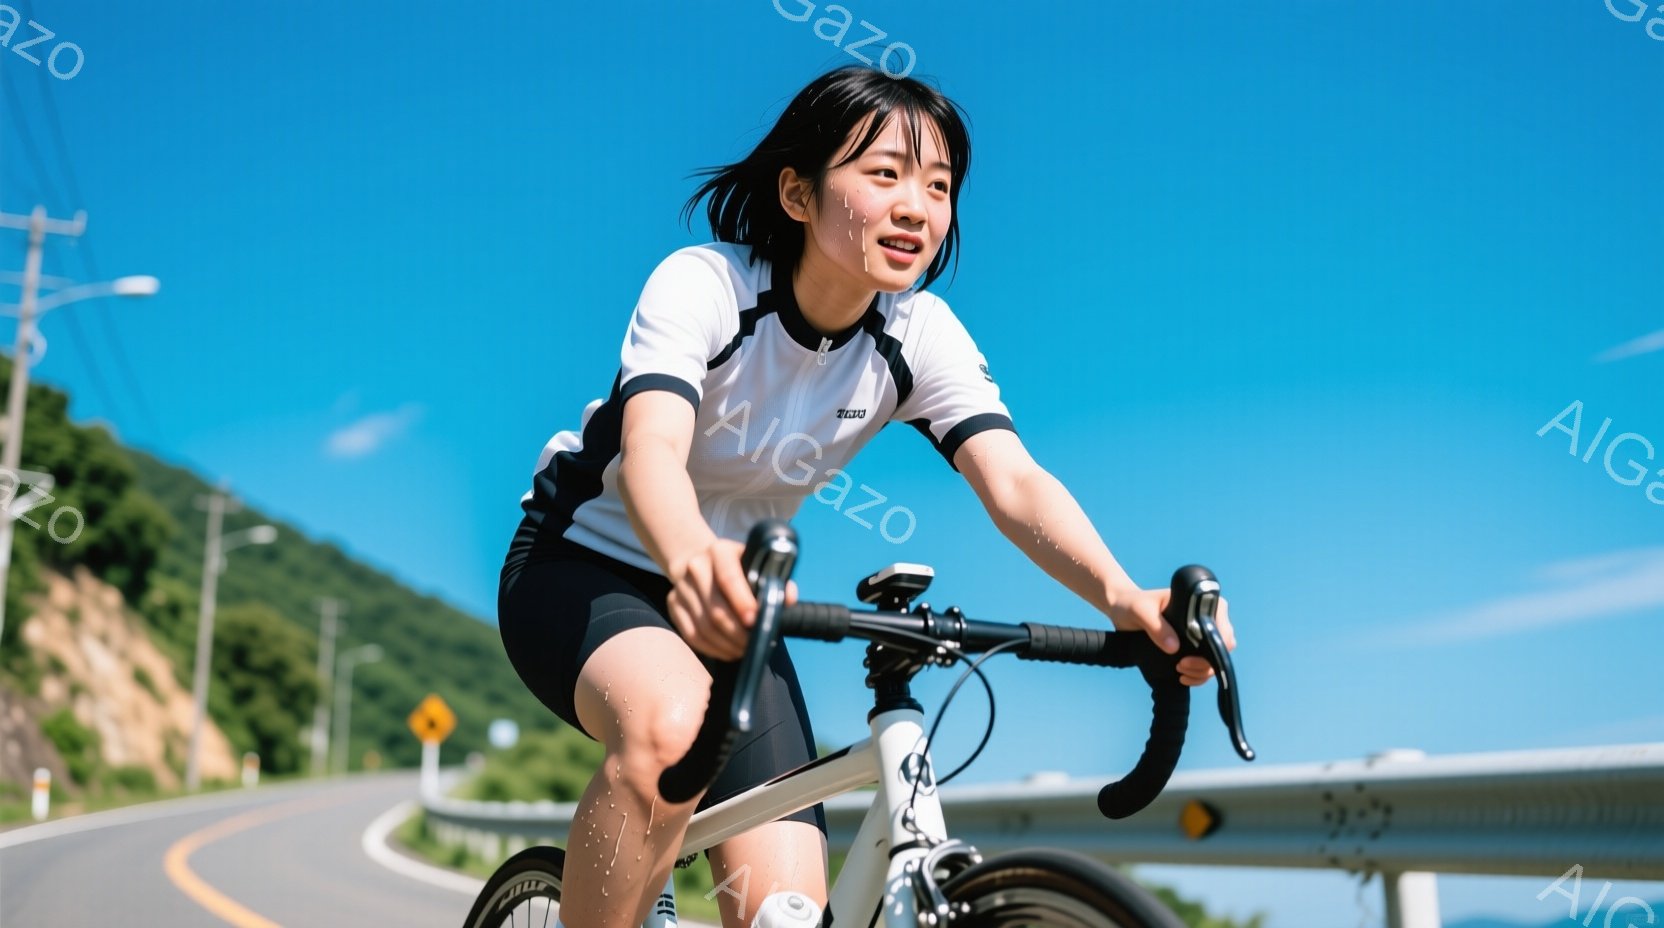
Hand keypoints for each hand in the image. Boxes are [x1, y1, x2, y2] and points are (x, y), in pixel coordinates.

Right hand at [666, 538, 797, 660]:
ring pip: (704, 626)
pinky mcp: (673, 605)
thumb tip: (788, 599)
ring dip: (726, 644)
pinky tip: (727, 651)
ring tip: (743, 650)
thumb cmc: (736, 566)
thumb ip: (774, 579)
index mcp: (719, 551)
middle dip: (737, 633)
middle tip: (753, 644)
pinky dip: (712, 648)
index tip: (755, 621)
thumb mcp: (755, 562)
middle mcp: (696, 567)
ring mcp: (681, 587)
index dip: (742, 602)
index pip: (729, 578)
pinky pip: (692, 635)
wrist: (699, 560)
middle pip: (716, 609)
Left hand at [1105, 585, 1235, 687]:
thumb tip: (1174, 647)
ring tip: (1180, 673)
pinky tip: (1183, 678)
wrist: (1122, 610)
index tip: (1188, 658)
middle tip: (1181, 667)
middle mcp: (1206, 617)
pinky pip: (1204, 664)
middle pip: (1222, 646)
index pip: (1222, 628)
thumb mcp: (1140, 611)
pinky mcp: (1191, 645)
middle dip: (1206, 663)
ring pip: (1215, 658)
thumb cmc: (1132, 604)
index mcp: (1201, 603)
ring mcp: (1200, 632)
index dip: (1214, 648)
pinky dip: (1198, 675)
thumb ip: (1156, 627)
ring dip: (1202, 672)